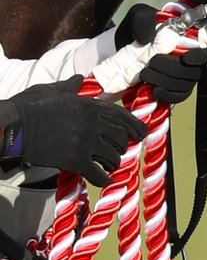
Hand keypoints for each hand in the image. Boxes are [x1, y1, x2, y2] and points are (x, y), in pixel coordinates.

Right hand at [0, 76, 147, 185]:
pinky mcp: (75, 160)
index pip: (120, 116)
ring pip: (113, 155)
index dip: (134, 125)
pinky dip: (104, 179)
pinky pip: (98, 173)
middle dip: (124, 145)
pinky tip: (105, 180)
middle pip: (121, 136)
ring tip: (111, 165)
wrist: (13, 128)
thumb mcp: (51, 91)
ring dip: (114, 162)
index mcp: (88, 105)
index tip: (141, 133)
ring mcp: (85, 141)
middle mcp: (92, 122)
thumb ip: (69, 86)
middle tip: (121, 151)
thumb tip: (79, 79)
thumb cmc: (28, 108)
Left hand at [115, 2, 206, 102]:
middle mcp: (190, 56)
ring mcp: (185, 74)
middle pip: (196, 69)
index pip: (206, 48)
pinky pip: (181, 95)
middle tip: (150, 64)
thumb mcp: (138, 20)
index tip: (186, 58)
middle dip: (171, 68)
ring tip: (145, 74)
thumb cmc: (137, 34)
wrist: (121, 57)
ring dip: (165, 81)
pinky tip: (154, 89)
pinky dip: (167, 94)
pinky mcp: (176, 89)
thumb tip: (160, 36)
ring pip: (188, 83)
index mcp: (187, 37)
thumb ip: (146, 23)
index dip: (200, 55)